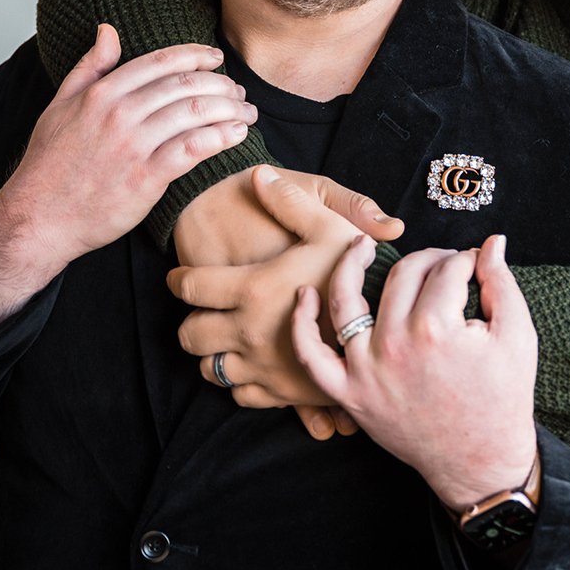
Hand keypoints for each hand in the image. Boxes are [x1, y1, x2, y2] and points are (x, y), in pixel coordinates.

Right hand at [0, 26, 254, 334]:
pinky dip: (221, 137)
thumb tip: (107, 30)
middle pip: (185, 86)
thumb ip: (89, 67)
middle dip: (220, 84)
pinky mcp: (146, 178)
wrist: (39, 217)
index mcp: (102, 93)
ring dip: (229, 109)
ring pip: (194, 113)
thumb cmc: (50, 164)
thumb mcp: (60, 105)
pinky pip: (193, 148)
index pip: (161, 62)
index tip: (217, 58)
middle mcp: (119, 114)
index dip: (195, 56)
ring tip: (247, 112)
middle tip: (238, 91)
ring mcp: (133, 145)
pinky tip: (238, 133)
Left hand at [172, 168, 373, 427]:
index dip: (178, 281)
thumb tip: (260, 174)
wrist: (392, 327)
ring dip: (212, 355)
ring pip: (211, 370)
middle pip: (191, 336)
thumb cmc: (362, 270)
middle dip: (190, 323)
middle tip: (201, 312)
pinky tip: (251, 366)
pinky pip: (241, 395)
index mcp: (253, 290)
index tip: (177, 278)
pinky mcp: (282, 393)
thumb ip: (292, 200)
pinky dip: (239, 383)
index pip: (191, 289)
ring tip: (225, 340)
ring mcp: (264, 368)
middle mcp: (250, 333)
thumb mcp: (330, 224)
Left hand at [291, 234, 538, 508]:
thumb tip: (493, 241)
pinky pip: (312, 357)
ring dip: (349, 264)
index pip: (448, 269)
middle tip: (446, 264)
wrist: (481, 462)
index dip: (466, 259)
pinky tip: (304, 294)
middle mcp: (395, 344)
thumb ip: (502, 282)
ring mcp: (366, 370)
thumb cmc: (503, 399)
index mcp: (438, 329)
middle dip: (430, 259)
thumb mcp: (518, 336)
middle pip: (404, 276)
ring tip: (361, 244)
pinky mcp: (349, 394)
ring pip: (347, 301)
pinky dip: (302, 324)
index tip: (475, 264)